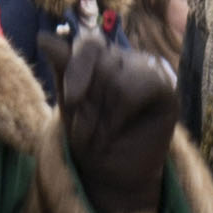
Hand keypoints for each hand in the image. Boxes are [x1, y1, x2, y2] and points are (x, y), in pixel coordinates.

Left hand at [58, 23, 177, 212]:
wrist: (111, 176)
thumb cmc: (89, 139)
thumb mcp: (69, 103)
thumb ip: (64, 68)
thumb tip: (44, 36)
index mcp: (105, 57)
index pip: (90, 45)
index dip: (78, 68)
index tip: (71, 99)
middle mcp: (129, 59)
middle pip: (102, 63)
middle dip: (87, 104)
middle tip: (86, 131)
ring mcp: (150, 72)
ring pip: (117, 79)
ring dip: (101, 116)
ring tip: (99, 137)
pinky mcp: (168, 91)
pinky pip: (138, 88)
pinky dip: (118, 116)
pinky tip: (116, 133)